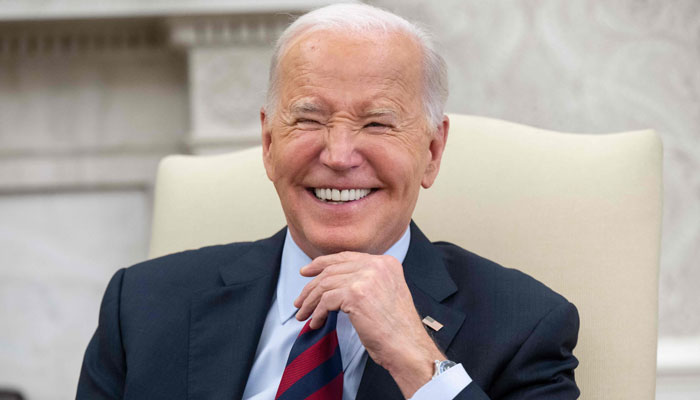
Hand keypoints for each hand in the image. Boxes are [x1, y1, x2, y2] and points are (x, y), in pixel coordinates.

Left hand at [293, 251, 443, 396]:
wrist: (407, 347)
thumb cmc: (397, 329)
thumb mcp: (386, 293)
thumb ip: (368, 280)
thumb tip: (334, 281)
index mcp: (386, 262)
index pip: (346, 257)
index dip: (322, 263)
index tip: (307, 271)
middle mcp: (377, 265)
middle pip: (332, 269)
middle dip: (311, 285)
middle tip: (300, 300)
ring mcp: (366, 278)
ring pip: (325, 284)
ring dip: (311, 301)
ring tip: (303, 314)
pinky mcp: (355, 294)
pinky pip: (326, 301)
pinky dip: (317, 313)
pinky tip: (316, 323)